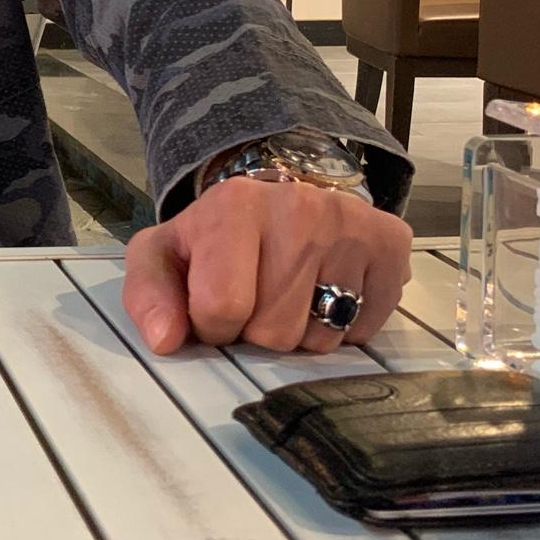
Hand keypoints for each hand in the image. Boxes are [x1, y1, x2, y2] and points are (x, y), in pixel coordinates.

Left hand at [122, 178, 413, 355]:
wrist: (278, 200)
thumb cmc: (216, 238)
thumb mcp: (163, 256)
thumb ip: (148, 294)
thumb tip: (165, 339)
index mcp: (233, 205)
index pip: (221, 310)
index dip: (213, 325)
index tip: (216, 303)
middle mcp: (298, 207)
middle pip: (275, 331)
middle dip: (258, 330)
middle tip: (258, 294)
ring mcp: (350, 224)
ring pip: (321, 338)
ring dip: (301, 331)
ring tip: (291, 291)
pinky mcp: (390, 243)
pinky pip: (365, 329)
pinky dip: (344, 326)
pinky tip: (326, 289)